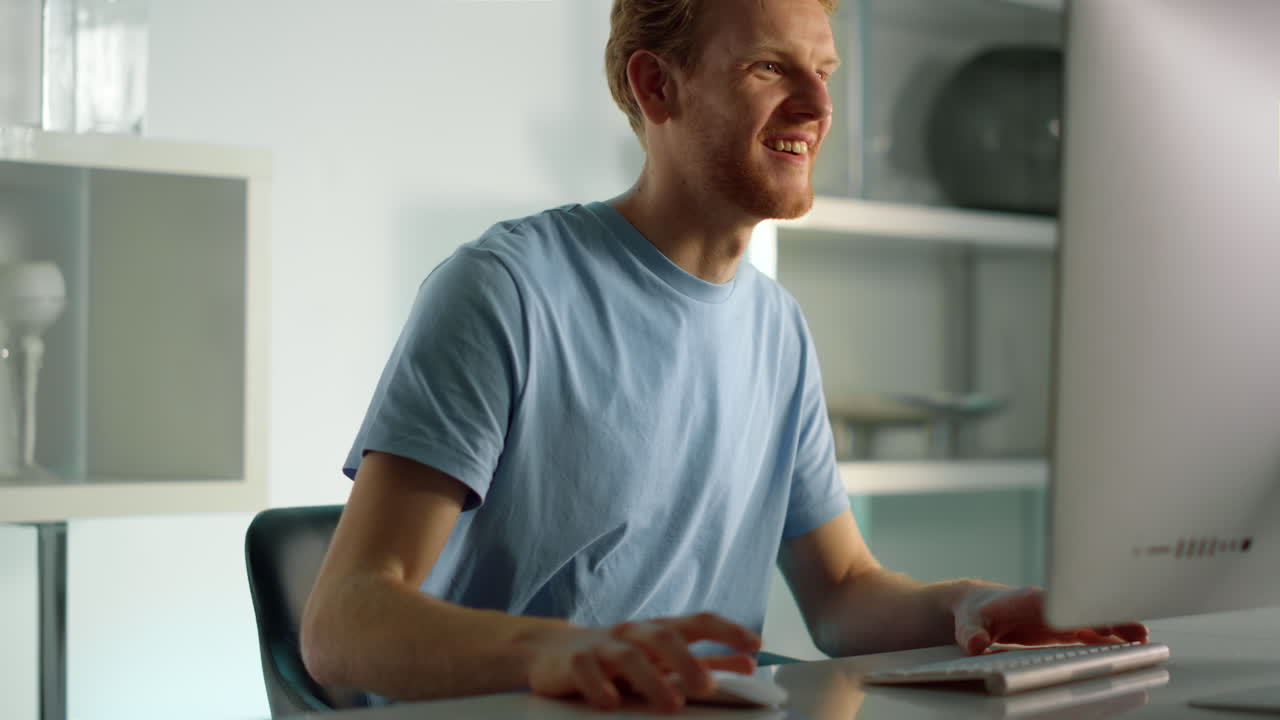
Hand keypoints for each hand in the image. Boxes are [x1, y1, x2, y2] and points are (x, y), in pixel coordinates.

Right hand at [526, 612, 761, 711]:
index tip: (755, 644)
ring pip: (629, 656)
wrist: (552, 652)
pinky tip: (613, 703)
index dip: (727, 630)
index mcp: (659, 630)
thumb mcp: (662, 658)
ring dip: (652, 679)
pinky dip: (601, 687)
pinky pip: (586, 671)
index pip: (698, 622)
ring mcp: (602, 646)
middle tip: (707, 687)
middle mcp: (634, 633)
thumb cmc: (618, 656)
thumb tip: (748, 664)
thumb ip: (705, 661)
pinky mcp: (572, 663)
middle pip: (664, 637)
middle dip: (688, 661)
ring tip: (671, 704)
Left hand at [952, 584, 1147, 654]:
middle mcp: (1049, 606)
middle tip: (1138, 633)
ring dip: (1117, 629)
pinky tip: (1126, 647)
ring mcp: (1057, 617)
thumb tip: (977, 645)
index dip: (1082, 613)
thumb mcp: (967, 622)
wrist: (974, 606)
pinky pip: (1088, 633)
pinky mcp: (1060, 629)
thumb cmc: (973, 612)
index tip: (1103, 623)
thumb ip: (971, 633)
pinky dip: (1108, 638)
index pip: (1062, 604)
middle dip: (1110, 619)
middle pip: (1084, 611)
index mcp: (1030, 600)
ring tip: (1143, 640)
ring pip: (1092, 621)